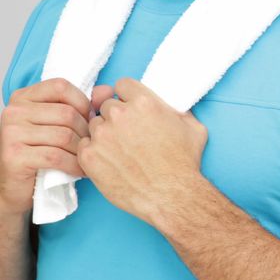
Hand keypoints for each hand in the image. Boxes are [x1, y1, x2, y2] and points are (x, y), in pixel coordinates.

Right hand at [0, 79, 97, 215]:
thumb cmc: (40, 151)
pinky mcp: (14, 155)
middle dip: (85, 131)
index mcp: (23, 97)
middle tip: (91, 144)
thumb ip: (81, 104)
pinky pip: (56, 156)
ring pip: (64, 135)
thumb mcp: (57, 123)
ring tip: (86, 157)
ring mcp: (11, 133)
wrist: (16, 185)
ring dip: (81, 150)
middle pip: (66, 113)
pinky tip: (80, 170)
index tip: (88, 119)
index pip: (61, 87)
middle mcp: (14, 111)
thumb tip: (107, 91)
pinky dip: (74, 165)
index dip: (82, 103)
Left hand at [78, 78, 207, 222]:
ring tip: (119, 149)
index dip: (126, 96)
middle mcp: (120, 115)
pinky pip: (84, 145)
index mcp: (144, 102)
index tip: (129, 106)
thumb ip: (177, 110)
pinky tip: (109, 160)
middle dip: (116, 116)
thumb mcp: (194, 127)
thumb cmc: (184, 163)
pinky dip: (94, 151)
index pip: (122, 85)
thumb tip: (170, 105)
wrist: (172, 195)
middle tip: (127, 132)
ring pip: (94, 124)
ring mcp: (102, 136)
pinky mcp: (89, 156)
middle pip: (106, 105)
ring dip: (103, 133)